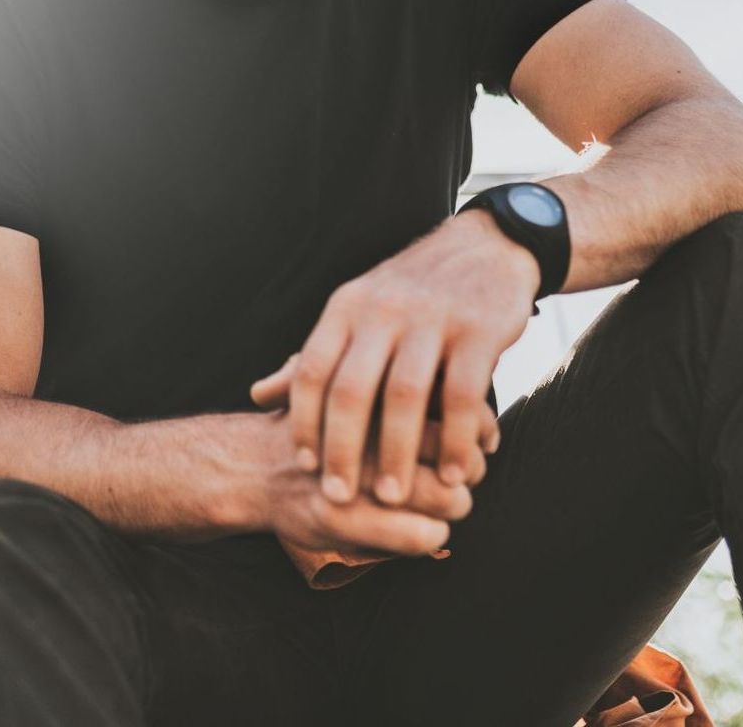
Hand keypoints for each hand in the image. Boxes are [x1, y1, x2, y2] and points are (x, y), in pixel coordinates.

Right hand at [246, 407, 467, 557]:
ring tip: (446, 507)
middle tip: (462, 477)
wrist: (251, 463)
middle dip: (471, 467)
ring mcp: (358, 472)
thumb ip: (406, 388)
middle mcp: (369, 427)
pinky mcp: (344, 516)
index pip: (455, 401)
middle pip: (456, 448)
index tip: (477, 440)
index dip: (476, 424)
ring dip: (455, 505)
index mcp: (376, 387)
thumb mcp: (350, 384)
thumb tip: (483, 421)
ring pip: (445, 496)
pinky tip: (428, 532)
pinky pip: (417, 534)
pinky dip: (431, 536)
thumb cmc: (318, 423)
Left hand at [252, 212, 535, 509]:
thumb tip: (258, 396)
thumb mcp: (355, 312)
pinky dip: (457, 439)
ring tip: (392, 497)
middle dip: (342, 448)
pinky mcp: (478, 331)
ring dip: (397, 452)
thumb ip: (313, 357)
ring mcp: (432, 319)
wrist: (485, 246)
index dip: (304, 420)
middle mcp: (383, 310)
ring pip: (404, 394)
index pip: (312, 369)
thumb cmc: (410, 293)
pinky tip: (456, 473)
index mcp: (347, 308)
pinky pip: (462, 394)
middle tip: (340, 497)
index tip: (304, 466)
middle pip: (352, 388)